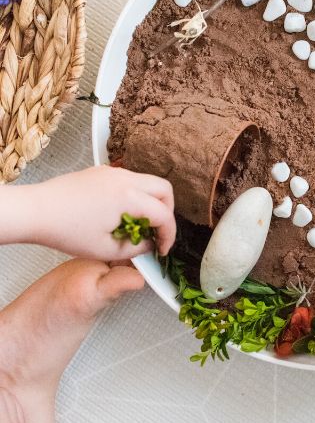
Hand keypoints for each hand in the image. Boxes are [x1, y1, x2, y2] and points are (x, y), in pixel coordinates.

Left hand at [28, 166, 175, 259]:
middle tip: (157, 233)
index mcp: (129, 197)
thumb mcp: (104, 249)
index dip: (169, 235)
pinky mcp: (101, 171)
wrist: (38, 209)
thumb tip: (148, 245)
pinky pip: (129, 179)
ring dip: (150, 202)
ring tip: (138, 226)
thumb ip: (134, 249)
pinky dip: (135, 195)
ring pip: (147, 181)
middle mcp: (125, 178)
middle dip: (167, 212)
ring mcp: (113, 172)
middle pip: (164, 188)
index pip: (164, 214)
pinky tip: (119, 214)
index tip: (162, 250)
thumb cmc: (67, 231)